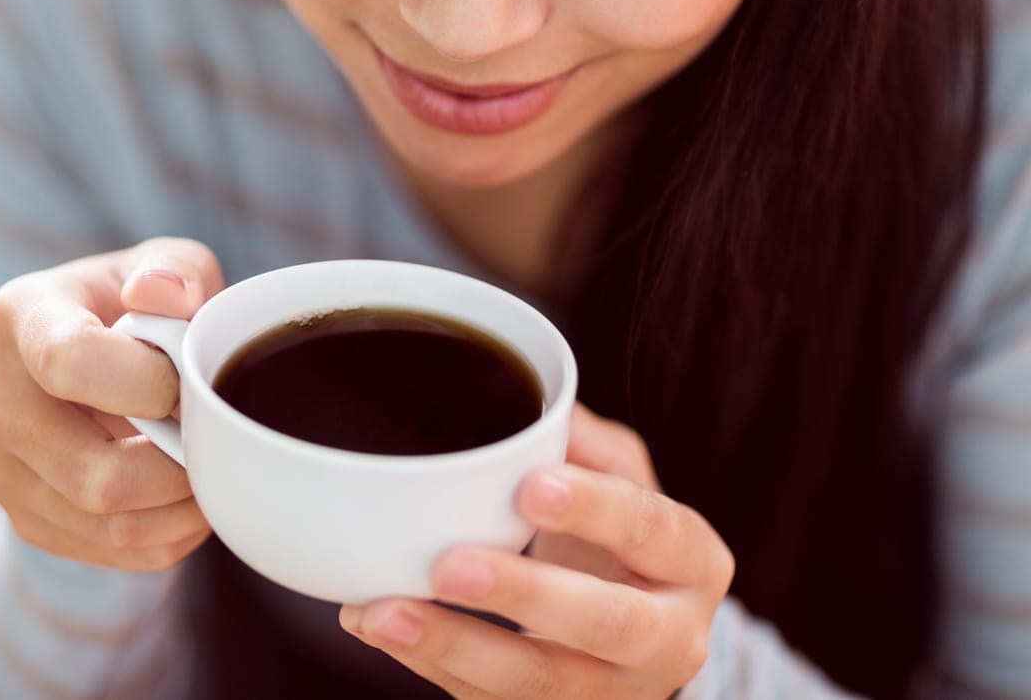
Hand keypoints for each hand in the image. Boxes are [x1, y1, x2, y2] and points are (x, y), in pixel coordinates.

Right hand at [0, 237, 222, 570]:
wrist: (90, 356)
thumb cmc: (136, 307)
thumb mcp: (166, 267)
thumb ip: (177, 270)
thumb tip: (162, 296)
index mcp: (21, 316)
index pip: (68, 363)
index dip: (145, 384)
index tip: (181, 381)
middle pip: (92, 474)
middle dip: (176, 468)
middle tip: (212, 441)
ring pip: (103, 524)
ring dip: (178, 510)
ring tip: (209, 472)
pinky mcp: (20, 515)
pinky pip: (107, 552)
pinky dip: (163, 536)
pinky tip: (182, 498)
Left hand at [339, 404, 733, 697]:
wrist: (636, 628)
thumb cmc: (616, 534)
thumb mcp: (618, 475)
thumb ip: (579, 437)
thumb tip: (525, 396)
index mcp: (691, 560)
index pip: (650, 530)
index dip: (594, 510)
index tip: (529, 486)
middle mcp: (668, 638)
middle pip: (605, 624)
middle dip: (524, 594)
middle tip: (449, 564)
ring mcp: (613, 692)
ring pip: (539, 681)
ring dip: (453, 645)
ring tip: (382, 611)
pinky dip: (429, 663)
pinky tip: (376, 625)